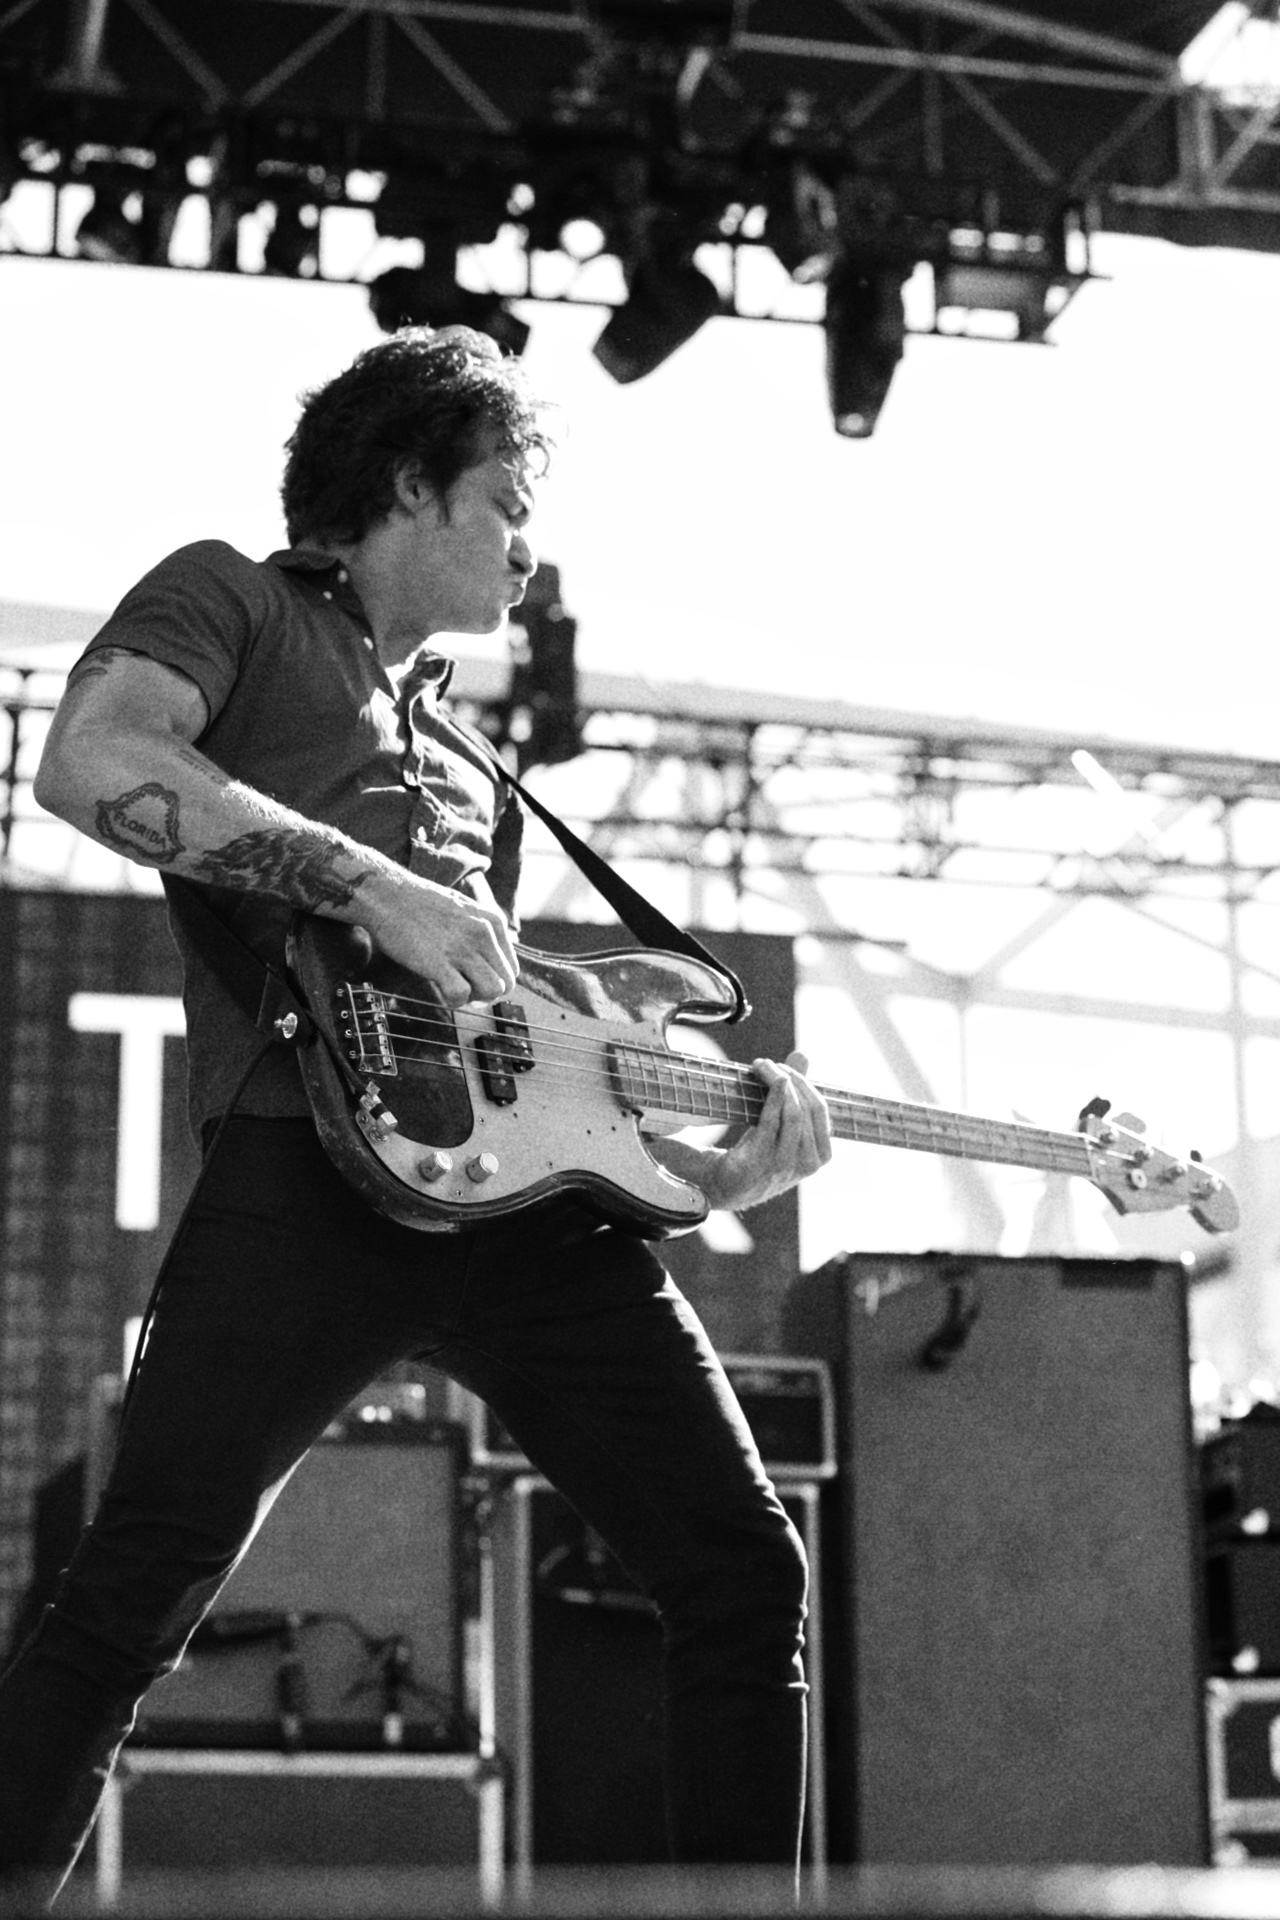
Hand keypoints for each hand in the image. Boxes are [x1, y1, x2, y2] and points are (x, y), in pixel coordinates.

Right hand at [364, 872, 518, 1006]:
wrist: (387, 896)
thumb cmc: (421, 904)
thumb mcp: (464, 908)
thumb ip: (482, 930)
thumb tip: (490, 961)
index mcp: (492, 921)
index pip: (511, 967)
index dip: (495, 979)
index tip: (477, 980)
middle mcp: (483, 934)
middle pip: (505, 982)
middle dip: (487, 992)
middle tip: (466, 987)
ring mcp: (462, 949)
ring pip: (492, 991)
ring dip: (474, 997)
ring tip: (455, 987)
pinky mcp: (439, 963)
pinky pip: (461, 995)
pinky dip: (454, 1000)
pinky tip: (442, 990)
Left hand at [647, 1052, 831, 1213]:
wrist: (725, 1185)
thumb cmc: (756, 1151)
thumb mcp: (783, 1125)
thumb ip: (795, 1092)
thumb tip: (802, 1055)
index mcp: (820, 1156)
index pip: (821, 1110)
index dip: (804, 1083)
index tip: (784, 1068)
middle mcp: (806, 1164)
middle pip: (808, 1109)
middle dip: (791, 1078)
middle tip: (768, 1064)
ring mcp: (785, 1166)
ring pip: (794, 1114)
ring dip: (778, 1081)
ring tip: (761, 1067)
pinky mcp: (760, 1164)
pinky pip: (771, 1123)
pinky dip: (770, 1096)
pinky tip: (759, 1078)